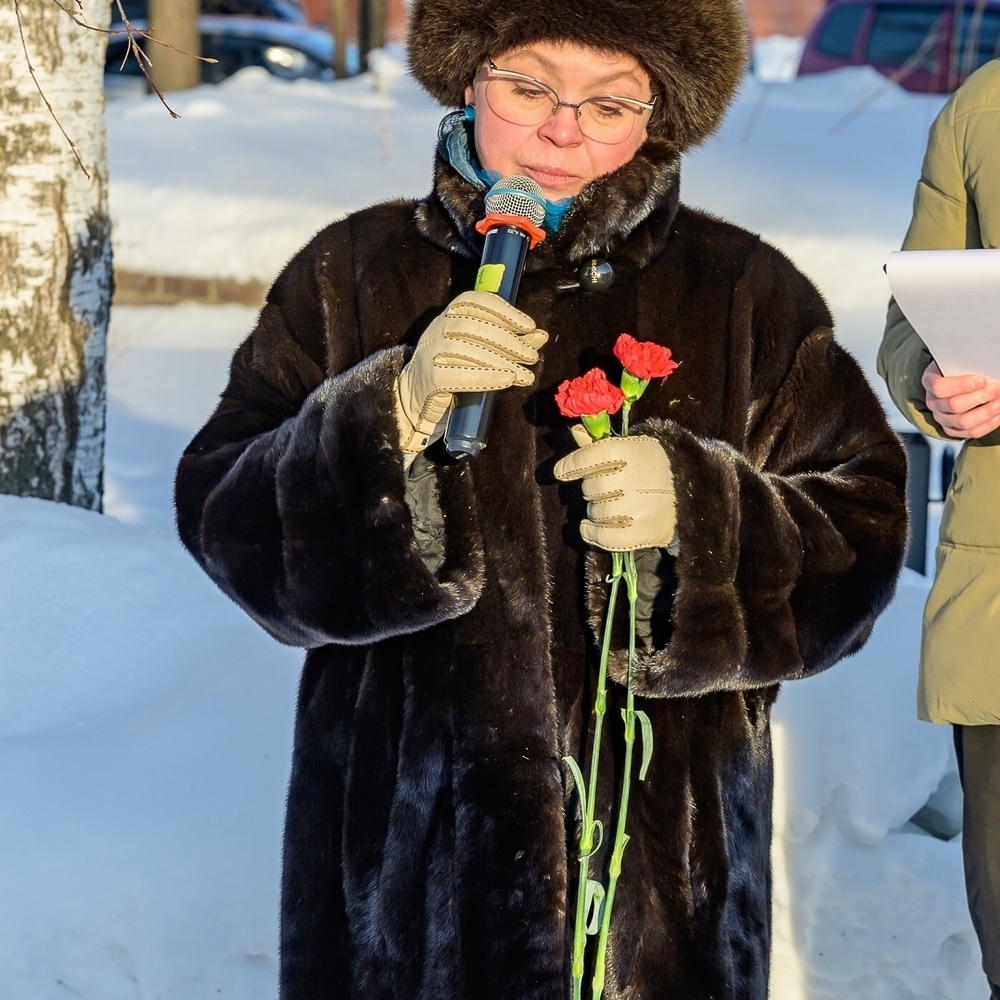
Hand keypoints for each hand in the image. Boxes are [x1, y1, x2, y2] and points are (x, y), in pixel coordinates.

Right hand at [396, 291, 547, 451]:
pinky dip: (486, 377)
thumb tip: (541, 336)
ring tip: (525, 375)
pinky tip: (506, 381)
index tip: (529, 326)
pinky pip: (458, 374)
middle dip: (508, 341)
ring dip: (501, 361)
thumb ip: (509, 344)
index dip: (503, 310)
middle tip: (532, 357)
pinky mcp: (429, 378)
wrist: (416, 403)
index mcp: (448, 317)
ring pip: (467, 349)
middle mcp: (437, 329)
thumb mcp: (482, 356)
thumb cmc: (453, 375)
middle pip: (474, 326)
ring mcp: (430, 352)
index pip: (474, 301)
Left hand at [553, 434, 675, 550]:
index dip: (573, 464)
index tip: (560, 472)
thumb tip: (575, 432)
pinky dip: (591, 533)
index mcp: (636, 452)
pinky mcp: (643, 532)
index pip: (596, 455)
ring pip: (596, 511)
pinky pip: (604, 536)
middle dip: (591, 488)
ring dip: (595, 511)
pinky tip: (588, 527)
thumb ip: (599, 443)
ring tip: (609, 505)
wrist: (689, 496)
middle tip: (604, 488)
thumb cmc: (650, 469)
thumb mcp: (630, 449)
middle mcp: (638, 478)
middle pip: (591, 486)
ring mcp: (641, 507)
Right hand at [922, 361, 999, 438]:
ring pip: (964, 422)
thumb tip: (989, 367)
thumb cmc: (957, 367)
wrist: (952, 380)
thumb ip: (968, 363)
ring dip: (987, 412)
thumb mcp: (957, 361)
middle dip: (981, 397)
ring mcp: (942, 418)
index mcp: (930, 382)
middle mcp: (933, 403)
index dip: (961, 385)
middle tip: (999, 389)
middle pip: (954, 405)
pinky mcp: (953, 429)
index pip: (940, 388)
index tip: (982, 380)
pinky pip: (972, 432)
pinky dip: (989, 424)